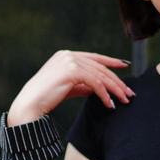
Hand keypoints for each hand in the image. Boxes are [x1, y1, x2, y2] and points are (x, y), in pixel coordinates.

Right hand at [5, 49, 134, 125]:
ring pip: (100, 75)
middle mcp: (68, 55)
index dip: (111, 61)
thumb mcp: (68, 88)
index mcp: (65, 55)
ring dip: (114, 89)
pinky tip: (109, 104)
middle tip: (129, 93)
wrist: (30, 104)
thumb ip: (82, 85)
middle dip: (117, 81)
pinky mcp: (71, 72)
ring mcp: (69, 61)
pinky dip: (104, 94)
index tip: (125, 66)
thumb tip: (98, 89)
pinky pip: (95, 83)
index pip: (94, 57)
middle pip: (100, 67)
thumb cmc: (45, 98)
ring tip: (124, 100)